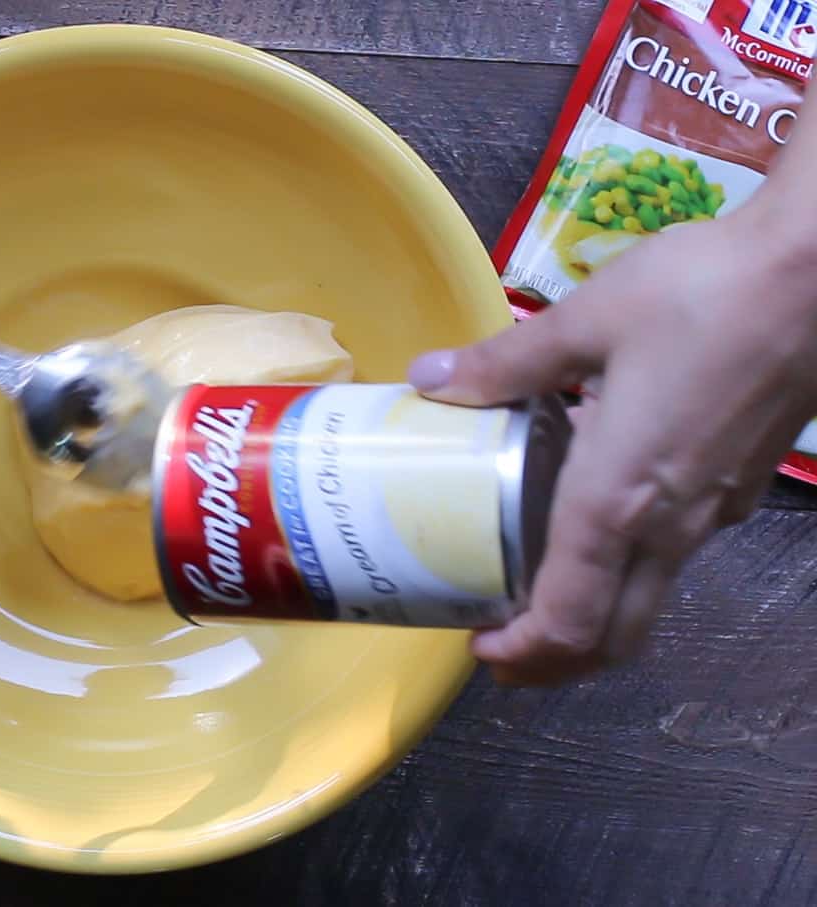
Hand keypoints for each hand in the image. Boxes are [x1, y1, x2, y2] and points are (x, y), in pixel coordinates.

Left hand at [407, 196, 816, 685]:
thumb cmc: (700, 293)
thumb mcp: (585, 320)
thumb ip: (504, 363)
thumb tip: (427, 376)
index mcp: (617, 498)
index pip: (569, 620)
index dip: (522, 654)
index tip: (479, 649)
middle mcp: (670, 525)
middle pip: (616, 636)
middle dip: (555, 661)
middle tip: (502, 646)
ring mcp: (715, 511)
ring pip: (649, 599)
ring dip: (593, 618)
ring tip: (535, 588)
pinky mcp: (742, 486)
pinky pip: (675, 550)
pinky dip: (629, 564)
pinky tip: (598, 513)